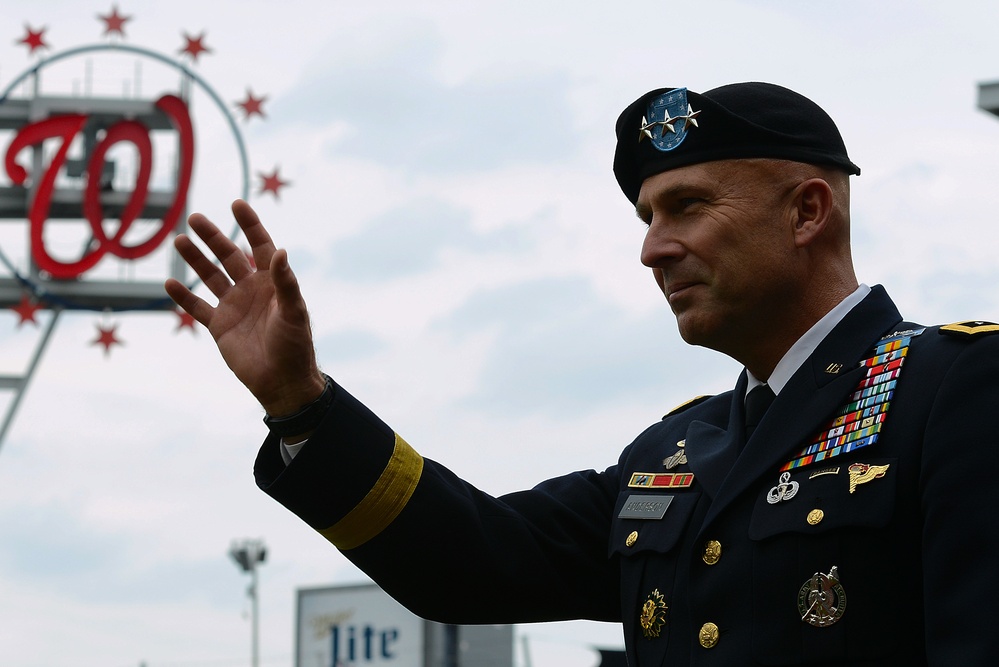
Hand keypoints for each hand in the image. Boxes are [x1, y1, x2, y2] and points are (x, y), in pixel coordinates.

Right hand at [165, 199, 326, 416]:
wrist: (282, 381)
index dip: (250, 225)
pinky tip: (169, 282)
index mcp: (272, 282)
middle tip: (194, 218)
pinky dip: (183, 296)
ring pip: (210, 276)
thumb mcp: (294, 311)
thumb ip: (286, 282)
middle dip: (213, 236)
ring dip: (195, 259)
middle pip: (228, 256)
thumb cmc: (295, 345)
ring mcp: (234, 306)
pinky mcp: (219, 326)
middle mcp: (251, 289)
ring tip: (178, 241)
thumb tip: (280, 251)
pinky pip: (197, 307)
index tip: (237, 204)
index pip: (260, 246)